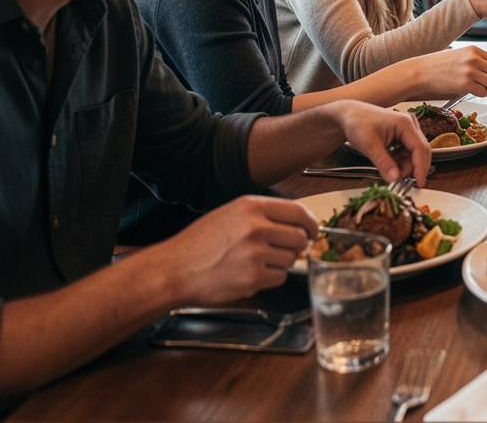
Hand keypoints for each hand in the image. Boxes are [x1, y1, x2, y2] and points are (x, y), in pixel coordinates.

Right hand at [160, 195, 317, 304]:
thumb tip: (297, 225)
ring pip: (291, 259)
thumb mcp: (229, 215)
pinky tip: (248, 274)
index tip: (313, 231)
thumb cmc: (198, 244)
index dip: (311, 223)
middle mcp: (256, 227)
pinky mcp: (253, 277)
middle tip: (282, 251)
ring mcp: (255, 253)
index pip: (298, 211)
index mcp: (251, 207)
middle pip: (300, 237)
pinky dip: (269, 279)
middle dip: (296, 247)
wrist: (173, 270)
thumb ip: (263, 216)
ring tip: (253, 262)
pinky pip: (279, 278)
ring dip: (280, 263)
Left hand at [338, 103, 432, 183]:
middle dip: (413, 168)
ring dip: (405, 166)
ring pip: (414, 154)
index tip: (418, 183)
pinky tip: (389, 164)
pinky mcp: (403, 135)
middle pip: (421, 151)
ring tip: (390, 172)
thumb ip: (383, 163)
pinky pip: (407, 152)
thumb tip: (395, 179)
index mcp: (405, 123)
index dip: (420, 167)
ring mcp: (407, 129)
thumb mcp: (369, 145)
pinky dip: (400, 162)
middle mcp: (410, 124)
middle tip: (401, 181)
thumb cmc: (357, 123)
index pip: (420, 148)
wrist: (349, 115)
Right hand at [406, 46, 486, 98]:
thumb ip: (478, 61)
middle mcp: (474, 59)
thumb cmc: (440, 65)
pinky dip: (482, 94)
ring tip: (482, 89)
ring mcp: (469, 72)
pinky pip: (483, 92)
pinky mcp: (464, 84)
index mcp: (474, 51)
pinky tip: (474, 91)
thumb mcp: (461, 55)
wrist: (422, 71)